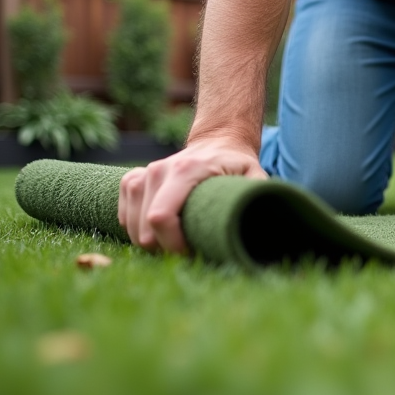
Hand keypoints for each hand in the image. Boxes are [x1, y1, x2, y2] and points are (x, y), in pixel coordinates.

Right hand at [118, 138, 267, 253]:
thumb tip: (270, 224)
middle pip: (144, 227)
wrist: (218, 140)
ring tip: (174, 243)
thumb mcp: (256, 176)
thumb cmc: (238, 164)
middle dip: (164, 248)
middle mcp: (159, 170)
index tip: (191, 253)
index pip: (160, 217)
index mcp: (186, 171)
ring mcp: (143, 173)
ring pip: (130, 224)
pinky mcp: (133, 179)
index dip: (172, 245)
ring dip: (149, 242)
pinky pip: (124, 215)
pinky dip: (135, 229)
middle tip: (188, 250)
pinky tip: (156, 233)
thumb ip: (259, 197)